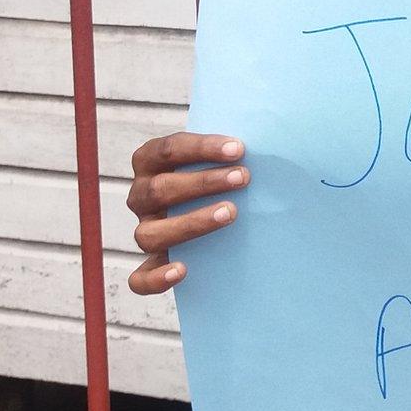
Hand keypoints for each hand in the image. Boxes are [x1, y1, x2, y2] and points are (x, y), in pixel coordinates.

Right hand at [126, 133, 247, 294]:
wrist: (217, 222)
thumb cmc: (220, 175)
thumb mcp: (220, 156)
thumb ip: (230, 147)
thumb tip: (271, 132)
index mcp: (150, 162)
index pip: (168, 150)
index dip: (201, 148)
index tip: (238, 149)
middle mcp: (142, 196)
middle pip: (159, 189)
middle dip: (202, 182)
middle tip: (243, 177)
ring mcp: (145, 231)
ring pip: (149, 233)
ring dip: (191, 222)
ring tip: (231, 213)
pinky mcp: (150, 264)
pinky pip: (139, 279)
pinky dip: (156, 277)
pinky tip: (183, 269)